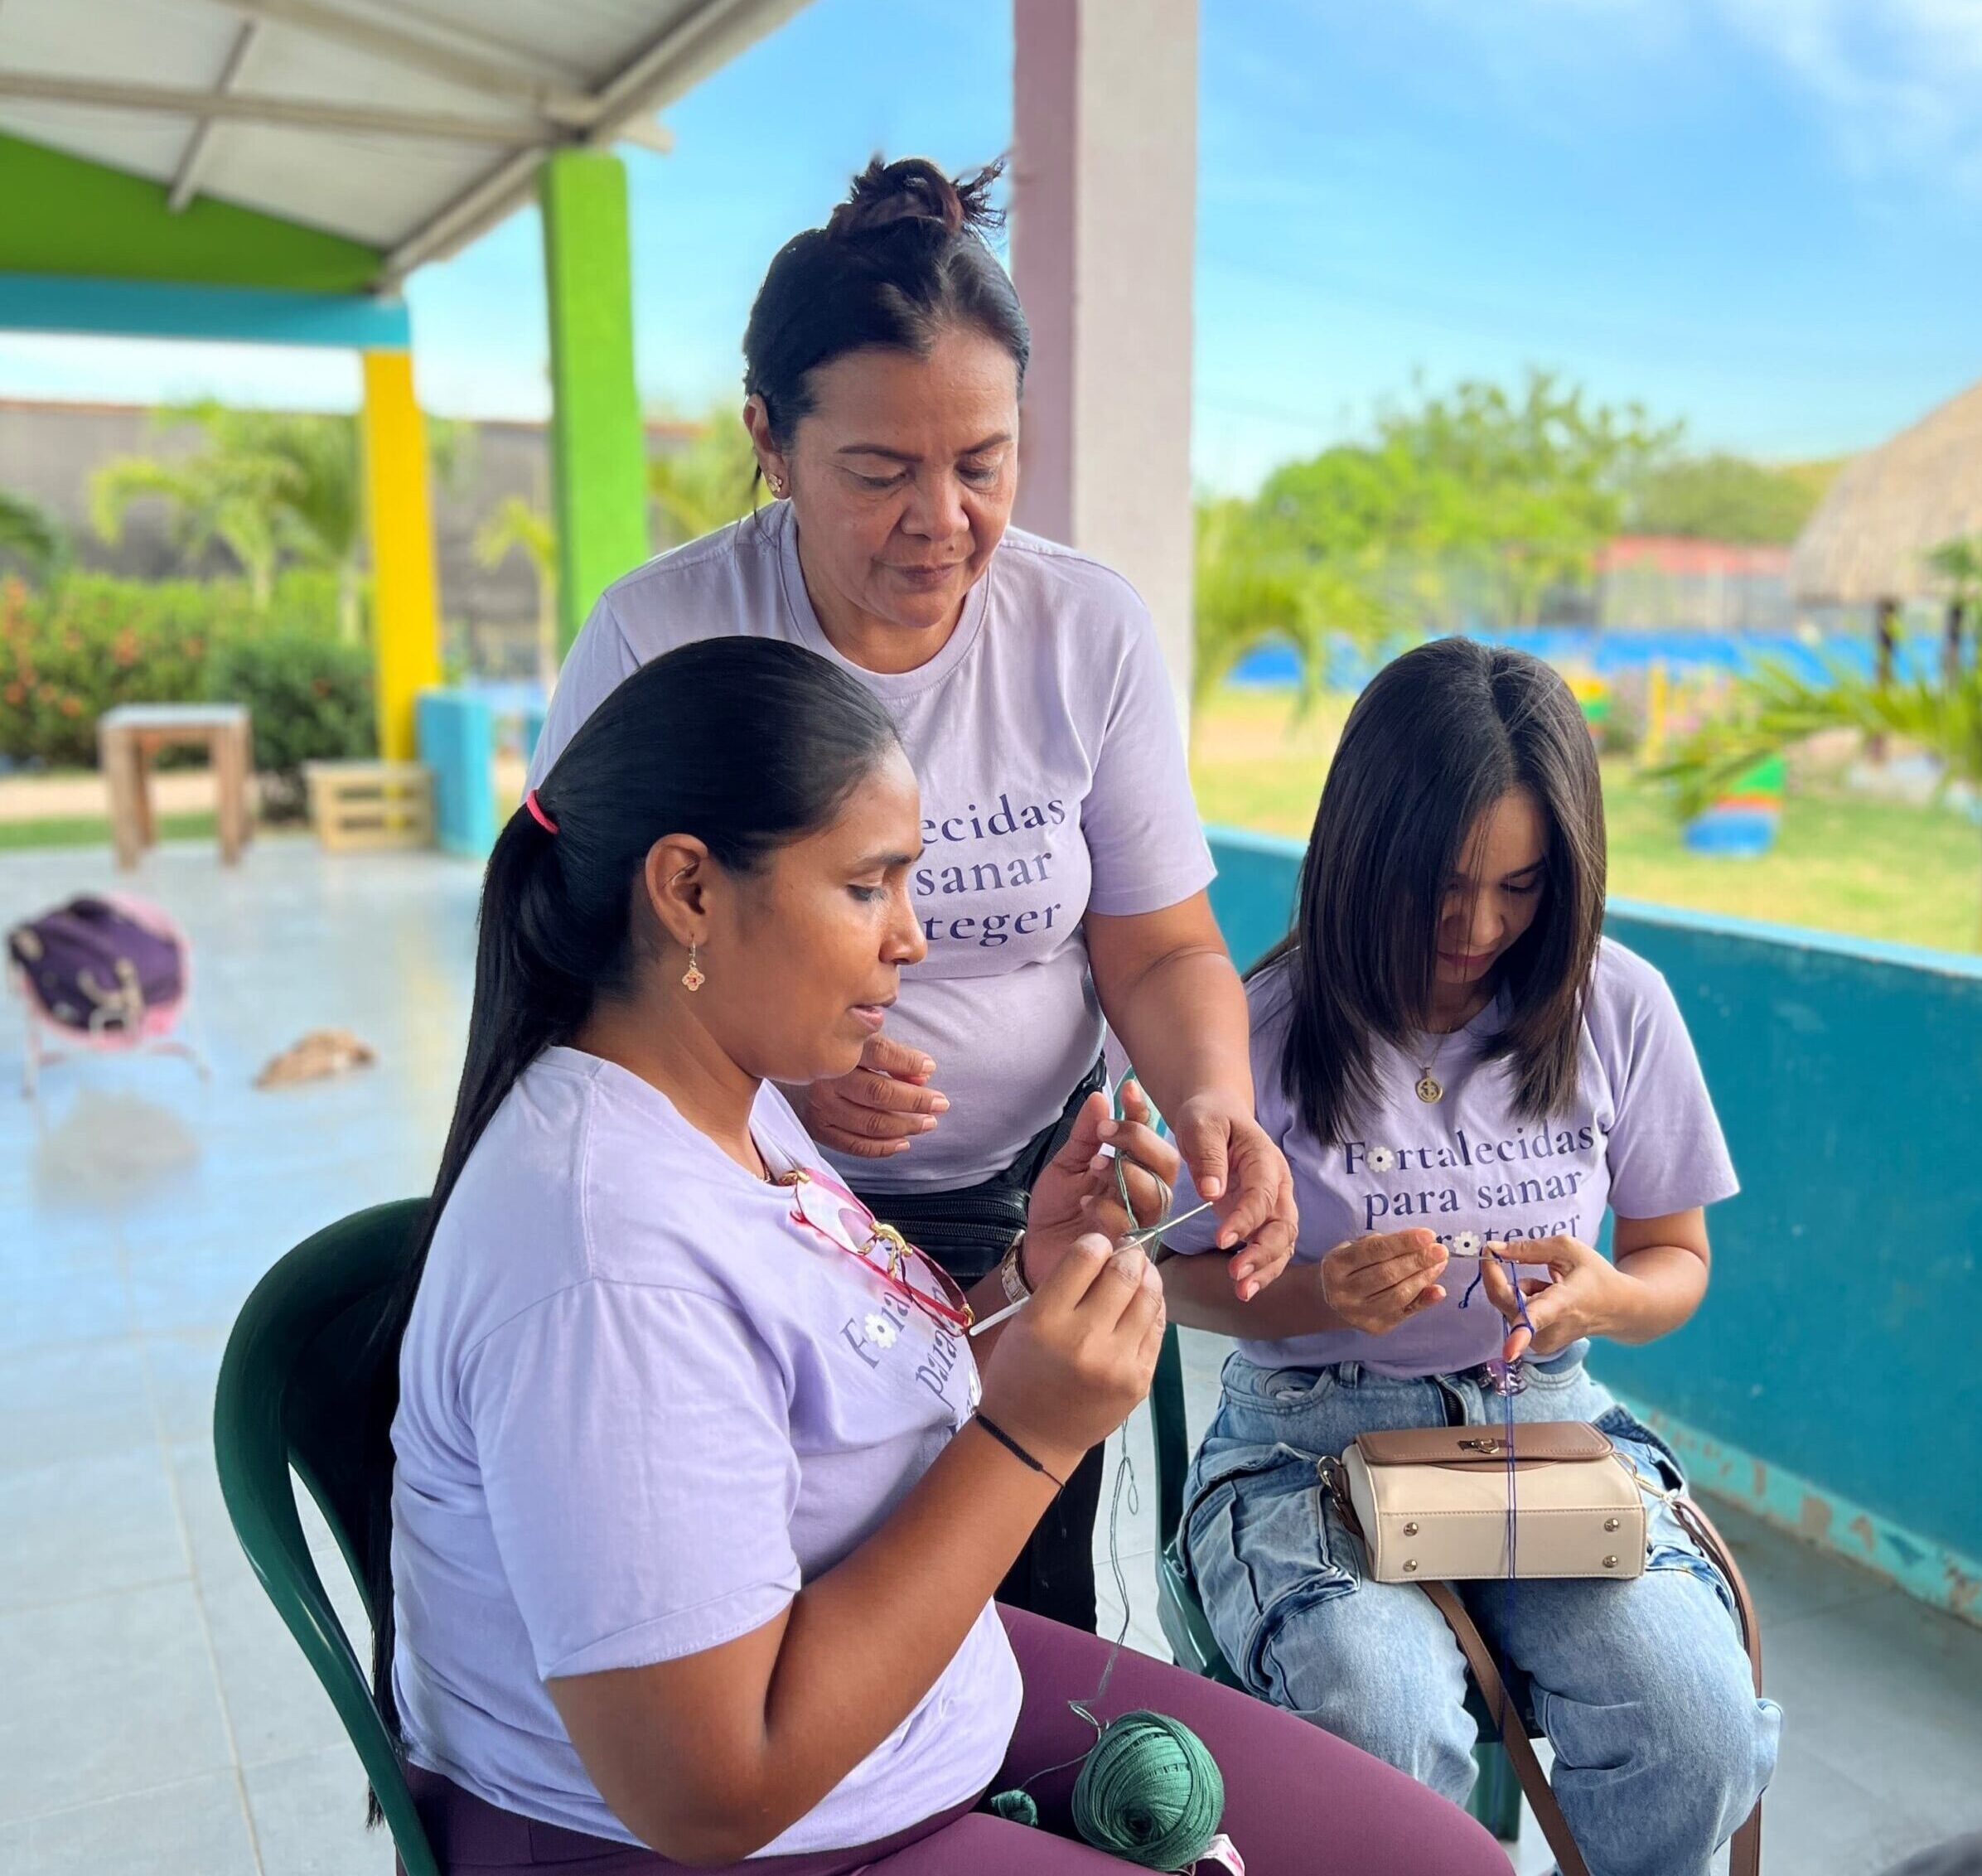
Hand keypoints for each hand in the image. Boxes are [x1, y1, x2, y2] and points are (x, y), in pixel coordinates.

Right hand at [790, 1034, 947, 1158]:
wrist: (788, 1060)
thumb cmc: (836, 1050)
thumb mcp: (862, 1041)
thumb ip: (893, 1056)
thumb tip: (923, 1077)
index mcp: (839, 1047)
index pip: (881, 1053)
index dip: (909, 1062)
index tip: (931, 1067)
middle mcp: (826, 1078)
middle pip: (879, 1093)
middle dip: (916, 1101)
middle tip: (941, 1104)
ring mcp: (820, 1105)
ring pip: (870, 1123)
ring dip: (906, 1126)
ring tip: (928, 1123)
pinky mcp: (817, 1126)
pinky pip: (855, 1145)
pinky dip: (883, 1147)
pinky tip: (904, 1142)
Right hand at [977, 1233, 1166, 1479]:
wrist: (1032, 1437)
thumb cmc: (1021, 1372)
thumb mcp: (1026, 1320)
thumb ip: (1064, 1286)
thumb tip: (1106, 1249)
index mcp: (1046, 1319)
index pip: (1086, 1256)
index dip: (1096, 1243)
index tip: (1097, 1246)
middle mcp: (1085, 1339)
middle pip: (1124, 1273)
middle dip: (1128, 1255)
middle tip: (1124, 1255)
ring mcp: (1117, 1363)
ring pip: (1149, 1297)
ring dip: (1146, 1277)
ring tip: (1137, 1276)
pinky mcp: (1139, 1380)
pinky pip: (1157, 1328)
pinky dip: (1152, 1308)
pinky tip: (1141, 1305)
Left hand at [1023, 1085, 1177, 1288]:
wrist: (1036, 1250)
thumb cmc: (1057, 1208)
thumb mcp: (1066, 1164)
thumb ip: (1085, 1134)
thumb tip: (1100, 1096)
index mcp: (1131, 1168)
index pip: (1149, 1137)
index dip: (1142, 1113)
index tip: (1129, 1088)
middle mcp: (1142, 1193)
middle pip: (1167, 1166)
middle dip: (1141, 1142)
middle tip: (1107, 1132)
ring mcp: (1138, 1221)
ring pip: (1158, 1196)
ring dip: (1128, 1175)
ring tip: (1096, 1168)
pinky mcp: (1126, 1248)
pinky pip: (1133, 1226)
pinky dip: (1109, 1210)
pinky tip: (1086, 1204)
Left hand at [1169, 1092, 1298, 1300]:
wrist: (1216, 1115)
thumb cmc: (1208, 1117)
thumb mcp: (1201, 1125)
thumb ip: (1208, 1155)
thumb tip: (1212, 1192)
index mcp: (1265, 1159)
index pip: (1262, 1195)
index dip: (1246, 1220)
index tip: (1223, 1240)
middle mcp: (1277, 1185)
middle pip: (1283, 1225)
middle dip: (1263, 1253)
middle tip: (1236, 1274)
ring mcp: (1273, 1203)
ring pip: (1282, 1242)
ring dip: (1265, 1268)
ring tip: (1242, 1291)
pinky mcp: (1262, 1218)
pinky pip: (1270, 1248)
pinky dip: (1261, 1269)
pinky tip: (1244, 1288)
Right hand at [1317, 1228, 1448, 1335]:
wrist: (1330, 1301)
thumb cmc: (1349, 1267)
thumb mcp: (1353, 1249)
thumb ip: (1380, 1246)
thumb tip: (1419, 1245)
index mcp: (1336, 1265)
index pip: (1373, 1251)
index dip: (1403, 1242)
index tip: (1428, 1235)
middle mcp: (1343, 1291)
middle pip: (1387, 1274)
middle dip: (1418, 1260)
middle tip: (1440, 1250)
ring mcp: (1358, 1313)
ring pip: (1398, 1295)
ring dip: (1424, 1278)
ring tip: (1440, 1264)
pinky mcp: (1375, 1327)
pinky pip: (1405, 1313)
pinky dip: (1424, 1301)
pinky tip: (1438, 1290)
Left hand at [1479, 1235, 1636, 1362]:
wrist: (1618, 1309)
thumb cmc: (1595, 1275)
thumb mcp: (1567, 1249)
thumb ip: (1528, 1248)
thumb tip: (1494, 1249)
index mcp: (1562, 1303)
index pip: (1538, 1319)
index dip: (1519, 1334)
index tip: (1508, 1352)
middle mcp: (1551, 1328)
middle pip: (1504, 1300)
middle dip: (1496, 1274)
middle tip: (1500, 1253)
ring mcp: (1544, 1341)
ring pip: (1507, 1305)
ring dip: (1519, 1289)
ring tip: (1549, 1286)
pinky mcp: (1539, 1346)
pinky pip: (1513, 1314)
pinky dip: (1523, 1301)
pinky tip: (1547, 1300)